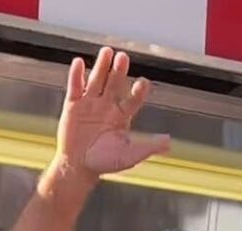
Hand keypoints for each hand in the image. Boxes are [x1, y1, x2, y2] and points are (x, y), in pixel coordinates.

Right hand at [55, 48, 169, 181]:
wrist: (79, 167)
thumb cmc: (106, 162)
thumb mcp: (129, 156)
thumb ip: (148, 147)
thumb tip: (168, 142)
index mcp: (123, 115)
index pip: (134, 99)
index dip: (139, 91)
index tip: (143, 83)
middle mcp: (108, 105)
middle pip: (115, 83)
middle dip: (119, 71)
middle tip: (123, 57)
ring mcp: (90, 103)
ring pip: (97, 80)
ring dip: (101, 66)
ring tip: (107, 52)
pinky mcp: (73, 106)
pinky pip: (75, 87)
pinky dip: (77, 75)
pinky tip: (80, 63)